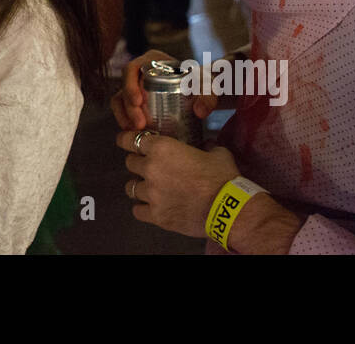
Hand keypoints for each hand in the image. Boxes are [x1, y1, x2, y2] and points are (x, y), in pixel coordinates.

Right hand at [110, 49, 221, 131]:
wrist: (200, 92)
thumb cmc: (200, 84)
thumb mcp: (206, 85)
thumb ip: (208, 95)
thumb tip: (200, 111)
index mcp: (151, 60)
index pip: (132, 68)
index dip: (130, 84)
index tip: (139, 102)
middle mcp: (140, 72)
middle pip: (124, 86)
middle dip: (128, 107)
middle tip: (140, 124)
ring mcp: (136, 87)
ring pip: (120, 99)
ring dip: (124, 115)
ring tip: (135, 130)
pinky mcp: (135, 101)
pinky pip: (123, 109)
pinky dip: (125, 120)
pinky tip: (133, 132)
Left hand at [117, 130, 238, 237]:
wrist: (229, 208)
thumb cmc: (222, 176)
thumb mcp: (215, 152)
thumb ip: (204, 146)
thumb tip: (205, 145)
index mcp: (162, 148)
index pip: (130, 140)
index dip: (126, 140)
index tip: (126, 141)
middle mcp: (150, 169)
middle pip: (129, 163)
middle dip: (137, 163)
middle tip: (148, 167)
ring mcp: (151, 194)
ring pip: (130, 187)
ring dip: (139, 186)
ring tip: (150, 189)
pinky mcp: (156, 215)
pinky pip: (137, 211)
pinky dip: (142, 208)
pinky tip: (151, 207)